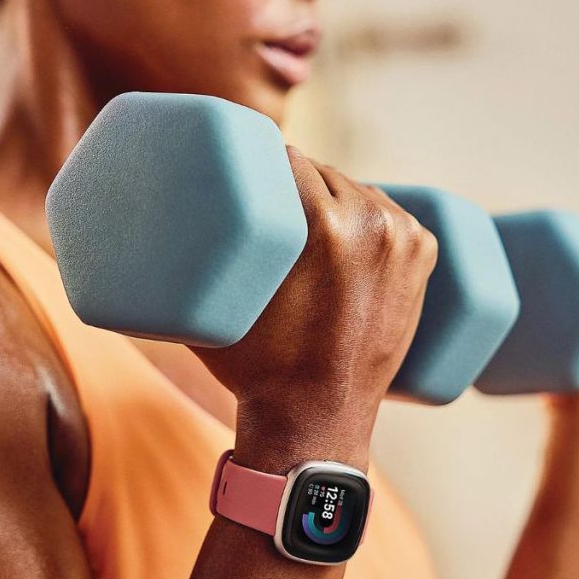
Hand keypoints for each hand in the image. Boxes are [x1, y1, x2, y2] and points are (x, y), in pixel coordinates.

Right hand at [191, 147, 437, 470]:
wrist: (315, 420)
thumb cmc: (255, 366)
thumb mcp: (219, 303)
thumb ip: (195, 252)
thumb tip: (156, 214)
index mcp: (325, 225)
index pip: (290, 158)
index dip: (265, 159)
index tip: (249, 171)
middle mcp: (373, 224)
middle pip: (326, 172)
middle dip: (298, 183)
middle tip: (272, 208)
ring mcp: (405, 240)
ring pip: (359, 191)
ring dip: (334, 198)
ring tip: (305, 225)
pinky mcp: (422, 257)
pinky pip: (389, 215)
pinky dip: (371, 218)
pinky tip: (349, 230)